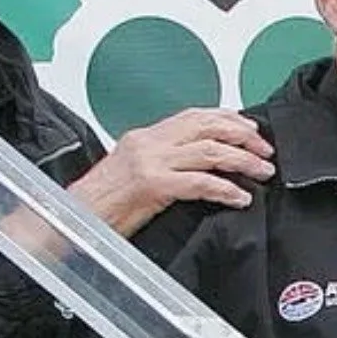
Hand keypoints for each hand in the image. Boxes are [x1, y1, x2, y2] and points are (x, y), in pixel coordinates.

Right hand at [72, 109, 274, 237]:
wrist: (71, 221)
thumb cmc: (98, 206)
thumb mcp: (130, 175)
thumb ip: (161, 165)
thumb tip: (196, 168)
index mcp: (144, 138)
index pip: (194, 116)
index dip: (227, 119)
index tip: (250, 129)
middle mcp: (148, 144)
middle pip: (207, 127)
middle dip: (242, 136)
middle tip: (265, 150)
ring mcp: (150, 163)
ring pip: (210, 151)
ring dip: (243, 160)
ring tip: (262, 171)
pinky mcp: (152, 186)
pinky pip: (200, 183)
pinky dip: (225, 189)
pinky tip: (239, 197)